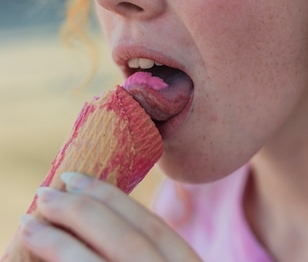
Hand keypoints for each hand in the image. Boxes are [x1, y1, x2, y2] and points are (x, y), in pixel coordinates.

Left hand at [19, 173, 202, 261]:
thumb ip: (152, 252)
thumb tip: (100, 217)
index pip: (153, 227)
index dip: (112, 199)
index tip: (75, 179)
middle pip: (130, 242)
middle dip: (83, 213)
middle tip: (45, 194)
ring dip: (60, 245)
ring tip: (29, 224)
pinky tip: (38, 261)